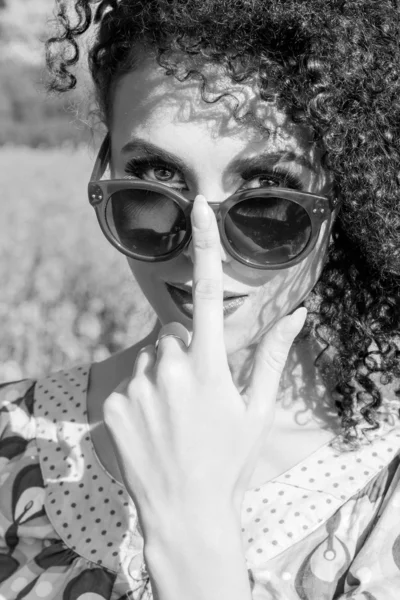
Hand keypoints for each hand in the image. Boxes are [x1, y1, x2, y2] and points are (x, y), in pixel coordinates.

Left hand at [102, 194, 306, 530]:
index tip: (200, 207)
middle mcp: (168, 369)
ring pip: (150, 361)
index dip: (205, 246)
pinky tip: (153, 431)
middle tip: (198, 398)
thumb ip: (274, 356)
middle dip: (186, 354)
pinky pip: (128, 386)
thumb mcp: (258, 411)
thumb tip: (298, 315)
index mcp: (209, 366)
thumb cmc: (231, 461)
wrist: (186, 514)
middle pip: (174, 336)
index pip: (208, 293)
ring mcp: (135, 388)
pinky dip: (140, 400)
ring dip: (161, 378)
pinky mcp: (111, 406)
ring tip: (175, 419)